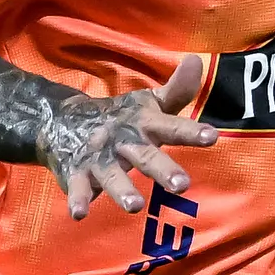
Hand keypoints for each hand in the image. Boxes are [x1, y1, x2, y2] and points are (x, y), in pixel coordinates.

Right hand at [41, 58, 214, 217]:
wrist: (62, 119)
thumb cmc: (120, 118)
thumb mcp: (148, 105)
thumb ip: (177, 92)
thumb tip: (198, 61)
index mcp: (143, 124)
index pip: (171, 127)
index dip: (191, 132)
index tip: (213, 137)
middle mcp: (122, 140)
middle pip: (144, 155)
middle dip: (163, 169)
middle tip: (183, 185)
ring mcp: (98, 157)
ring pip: (111, 175)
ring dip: (122, 189)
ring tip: (135, 206)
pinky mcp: (76, 172)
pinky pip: (77, 188)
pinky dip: (77, 199)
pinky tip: (79, 214)